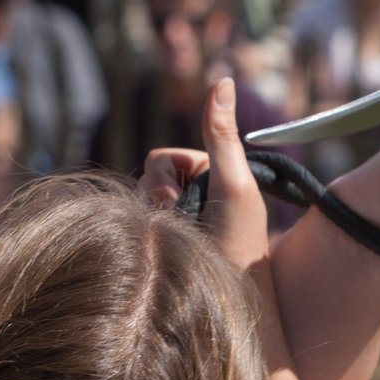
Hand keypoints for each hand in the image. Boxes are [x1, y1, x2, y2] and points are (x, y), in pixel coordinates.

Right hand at [137, 78, 269, 273]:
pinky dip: (149, 238)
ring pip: (141, 204)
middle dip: (157, 202)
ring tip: (178, 242)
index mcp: (209, 171)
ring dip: (154, 222)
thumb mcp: (233, 183)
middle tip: (180, 225)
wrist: (235, 300)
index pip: (162, 158)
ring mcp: (182, 218)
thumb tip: (222, 78)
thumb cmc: (240, 243)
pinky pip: (139, 228)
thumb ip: (222, 135)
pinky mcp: (170, 243)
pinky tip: (168, 252)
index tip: (182, 203)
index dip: (164, 180)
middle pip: (148, 180)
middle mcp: (195, 191)